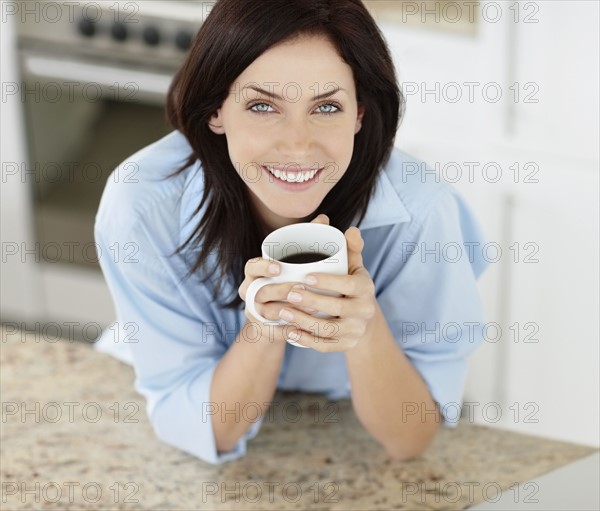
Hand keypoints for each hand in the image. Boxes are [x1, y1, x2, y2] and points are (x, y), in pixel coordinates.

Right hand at [239, 214, 330, 342]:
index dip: (262, 267)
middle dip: (279, 290)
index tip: (278, 267)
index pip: (251, 266)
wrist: (285, 315)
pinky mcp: (263, 329)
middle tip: (299, 289)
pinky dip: (285, 331)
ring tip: (306, 308)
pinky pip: (271, 332)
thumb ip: (309, 240)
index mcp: (256, 273)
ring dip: (284, 311)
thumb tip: (325, 219)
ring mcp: (255, 312)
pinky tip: (300, 330)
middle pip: (259, 290)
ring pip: (265, 311)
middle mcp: (251, 291)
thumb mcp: (298, 262)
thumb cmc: (292, 281)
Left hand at [277, 217, 376, 351]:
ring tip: (283, 311)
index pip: (349, 284)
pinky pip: (324, 345)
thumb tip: (351, 230)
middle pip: (336, 307)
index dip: (328, 281)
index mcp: (366, 288)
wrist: (363, 318)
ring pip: (328, 329)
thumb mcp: (354, 267)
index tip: (306, 277)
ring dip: (303, 321)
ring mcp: (356, 331)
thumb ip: (351, 248)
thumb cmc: (351, 285)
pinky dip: (306, 340)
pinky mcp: (346, 345)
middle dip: (311, 301)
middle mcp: (365, 311)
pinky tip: (290, 331)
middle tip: (289, 293)